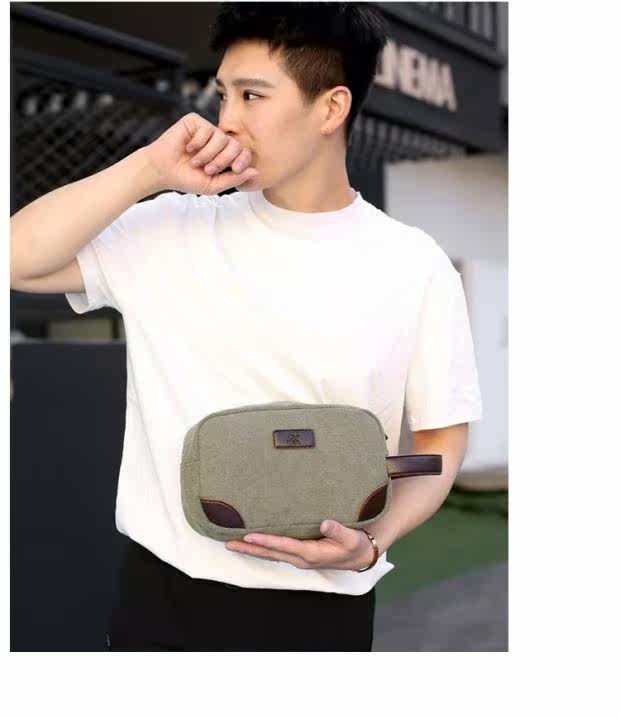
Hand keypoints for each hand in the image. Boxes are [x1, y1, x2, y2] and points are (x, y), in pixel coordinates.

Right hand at [143, 112, 258, 195]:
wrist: (162, 170)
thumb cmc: (186, 179)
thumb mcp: (213, 185)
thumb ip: (234, 179)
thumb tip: (256, 172)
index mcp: (224, 155)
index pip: (243, 152)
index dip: (243, 160)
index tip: (235, 170)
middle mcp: (217, 140)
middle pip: (235, 144)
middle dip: (224, 160)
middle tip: (209, 169)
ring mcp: (207, 130)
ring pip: (221, 137)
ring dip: (209, 154)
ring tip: (196, 162)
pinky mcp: (195, 121)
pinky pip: (207, 129)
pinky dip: (199, 143)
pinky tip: (188, 148)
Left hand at [225, 520, 376, 570]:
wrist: (361, 556)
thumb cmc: (356, 545)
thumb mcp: (351, 538)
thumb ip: (338, 531)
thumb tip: (325, 523)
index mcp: (311, 554)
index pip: (284, 546)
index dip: (266, 540)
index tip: (249, 535)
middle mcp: (301, 558)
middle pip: (270, 553)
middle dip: (249, 548)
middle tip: (228, 542)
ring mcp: (299, 558)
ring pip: (270, 554)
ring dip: (252, 549)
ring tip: (232, 544)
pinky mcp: (300, 555)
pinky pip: (276, 553)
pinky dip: (262, 548)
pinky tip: (253, 544)